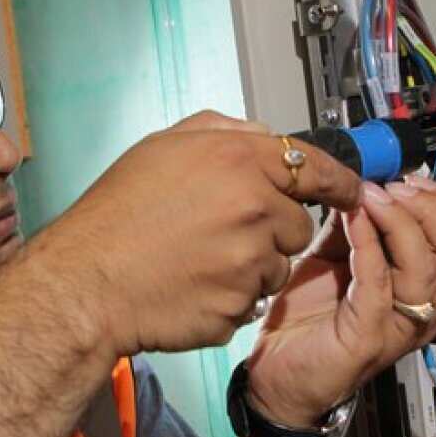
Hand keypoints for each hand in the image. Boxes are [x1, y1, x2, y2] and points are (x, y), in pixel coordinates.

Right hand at [17, 111, 361, 355]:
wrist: (84, 284)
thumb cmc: (115, 216)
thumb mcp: (161, 146)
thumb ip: (220, 131)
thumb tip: (260, 135)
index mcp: (239, 159)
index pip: (319, 167)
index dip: (340, 182)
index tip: (351, 191)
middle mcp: (255, 207)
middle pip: (297, 224)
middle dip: (270, 228)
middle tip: (219, 231)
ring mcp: (251, 261)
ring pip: (277, 266)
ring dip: (250, 265)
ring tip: (197, 259)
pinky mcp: (241, 305)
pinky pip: (252, 301)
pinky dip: (229, 297)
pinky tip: (191, 285)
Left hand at [245, 175, 435, 426]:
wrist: (275, 376)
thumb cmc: (307, 325)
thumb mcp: (334, 259)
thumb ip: (353, 226)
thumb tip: (358, 183)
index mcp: (420, 288)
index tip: (407, 176)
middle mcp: (420, 310)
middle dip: (428, 208)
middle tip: (393, 185)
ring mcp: (398, 326)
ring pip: (426, 267)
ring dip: (400, 222)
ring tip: (372, 197)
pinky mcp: (368, 337)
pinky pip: (379, 283)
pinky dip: (368, 244)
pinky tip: (353, 220)